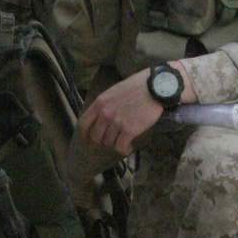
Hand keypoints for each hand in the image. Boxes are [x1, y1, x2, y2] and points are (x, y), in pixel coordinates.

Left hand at [76, 64, 195, 157]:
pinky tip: (129, 147)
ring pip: (108, 143)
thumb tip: (100, 119)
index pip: (83, 124)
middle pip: (95, 137)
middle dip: (102, 142)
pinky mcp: (129, 130)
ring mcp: (116, 122)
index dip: (83, 136)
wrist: (154, 87)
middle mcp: (105, 113)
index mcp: (99, 103)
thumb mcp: (114, 92)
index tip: (86, 143)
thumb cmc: (137, 87)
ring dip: (115, 145)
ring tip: (124, 142)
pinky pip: (120, 147)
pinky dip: (124, 149)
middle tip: (112, 141)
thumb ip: (105, 105)